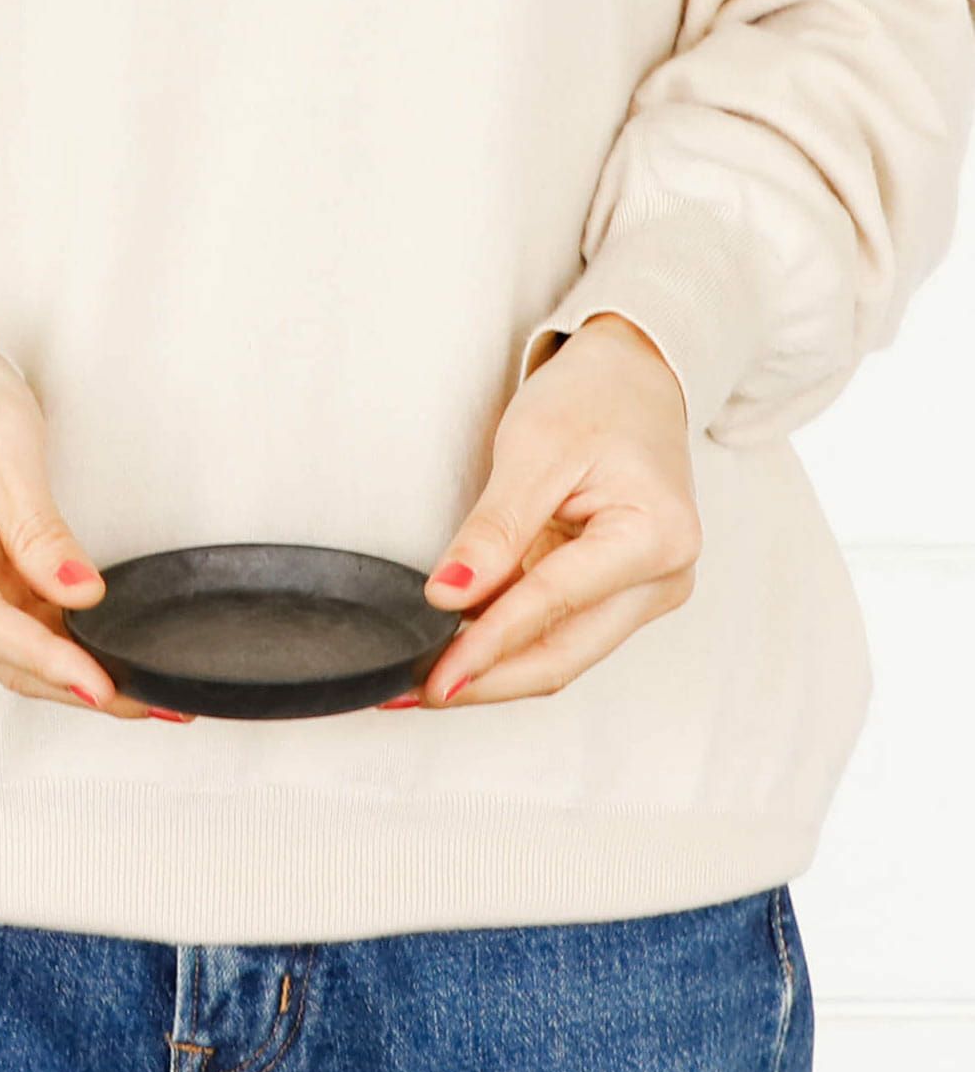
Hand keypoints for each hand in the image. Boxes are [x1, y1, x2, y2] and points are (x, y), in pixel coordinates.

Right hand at [0, 326, 192, 721]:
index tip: (103, 687)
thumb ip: (38, 528)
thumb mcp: (1, 447)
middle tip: (151, 702)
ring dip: (73, 674)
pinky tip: (110, 660)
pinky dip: (62, 646)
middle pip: (0, 652)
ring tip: (147, 694)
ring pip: (10, 650)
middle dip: (74, 683)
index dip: (49, 660)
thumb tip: (79, 593)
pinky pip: (15, 625)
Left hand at [388, 312, 701, 708]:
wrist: (636, 378)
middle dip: (483, 680)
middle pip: (561, 655)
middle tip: (408, 693)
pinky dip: (503, 647)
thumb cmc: (594, 399)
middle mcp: (663, 579)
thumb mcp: (535, 448)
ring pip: (557, 656)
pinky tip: (454, 653)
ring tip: (416, 681)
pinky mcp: (616, 596)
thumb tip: (448, 596)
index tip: (432, 676)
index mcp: (657, 536)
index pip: (553, 603)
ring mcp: (644, 594)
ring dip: (489, 672)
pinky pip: (555, 634)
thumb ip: (495, 529)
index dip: (486, 646)